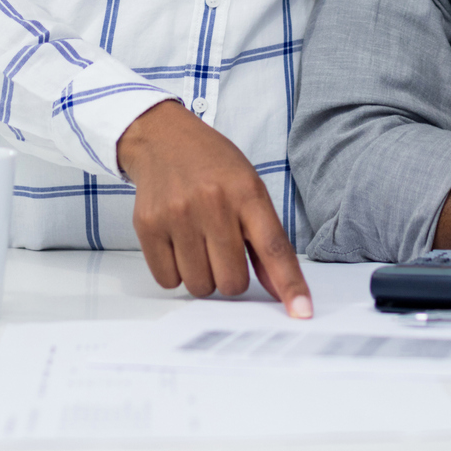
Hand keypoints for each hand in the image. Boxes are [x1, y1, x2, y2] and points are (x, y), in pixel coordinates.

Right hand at [116, 101, 313, 316]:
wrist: (162, 138)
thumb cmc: (213, 167)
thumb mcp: (249, 189)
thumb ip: (265, 240)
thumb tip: (280, 291)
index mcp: (247, 192)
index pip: (274, 248)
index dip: (290, 284)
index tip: (301, 312)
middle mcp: (213, 203)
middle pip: (233, 281)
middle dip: (231, 277)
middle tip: (223, 251)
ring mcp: (178, 214)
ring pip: (200, 286)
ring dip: (203, 275)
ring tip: (198, 243)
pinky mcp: (148, 226)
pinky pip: (168, 281)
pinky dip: (175, 272)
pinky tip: (177, 243)